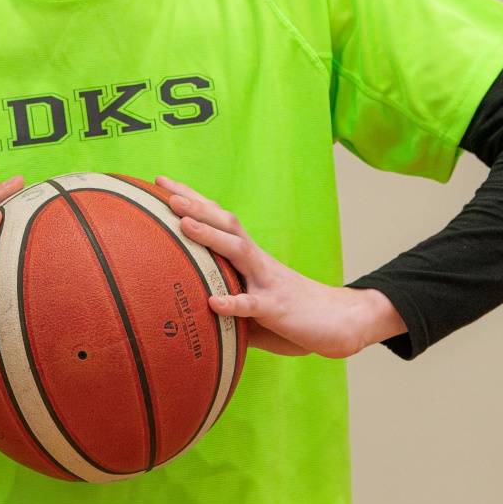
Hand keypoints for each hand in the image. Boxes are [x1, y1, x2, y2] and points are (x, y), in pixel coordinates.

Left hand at [155, 175, 405, 358]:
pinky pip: (253, 305)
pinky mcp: (277, 308)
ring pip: (238, 252)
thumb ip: (224, 303)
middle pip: (226, 224)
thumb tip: (190, 311)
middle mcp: (257, 262)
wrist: (341, 321)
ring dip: (210, 236)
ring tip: (184, 224)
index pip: (218, 219)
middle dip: (196, 206)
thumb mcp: (252, 304)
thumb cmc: (292, 314)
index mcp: (249, 257)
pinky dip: (233, 302)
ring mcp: (267, 282)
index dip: (192, 199)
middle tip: (166, 193)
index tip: (161, 182)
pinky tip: (213, 302)